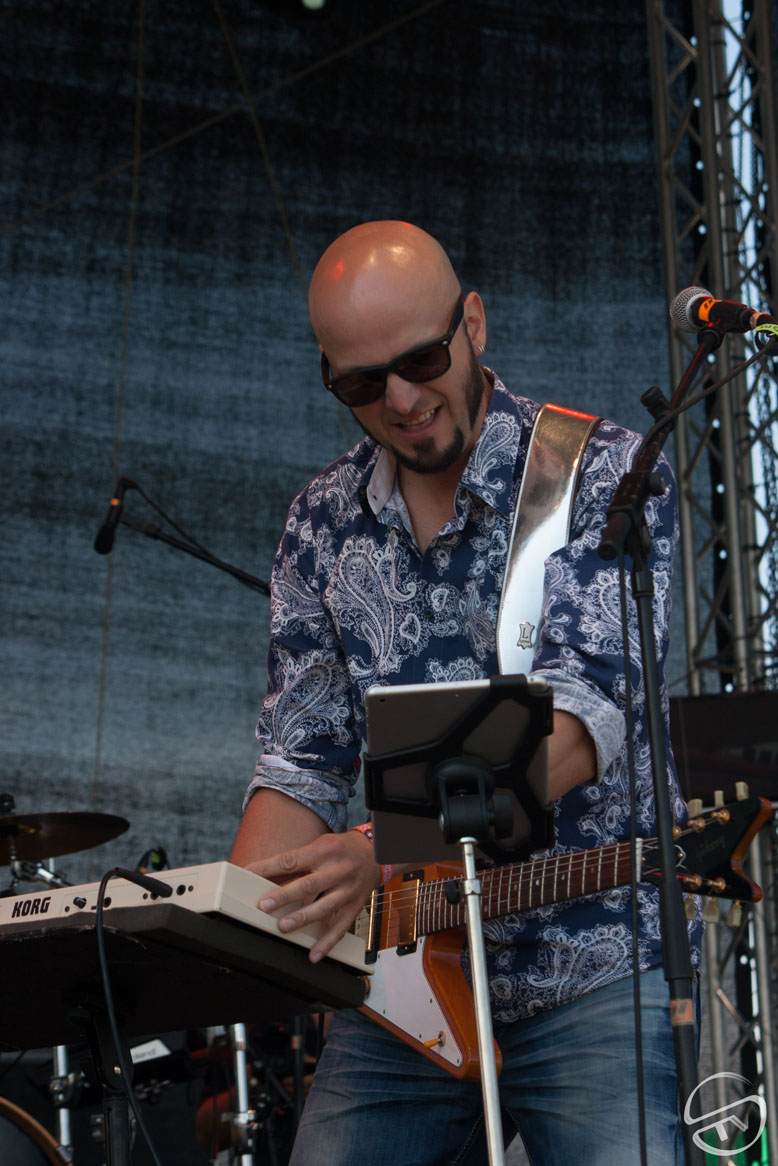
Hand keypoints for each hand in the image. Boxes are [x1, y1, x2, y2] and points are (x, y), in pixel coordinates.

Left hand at [247, 831, 380, 962]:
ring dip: (303, 918)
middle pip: (309, 885)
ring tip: (284, 926)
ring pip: (325, 907)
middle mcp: (338, 870)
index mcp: (324, 851)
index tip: (250, 873)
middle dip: (285, 896)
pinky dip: (327, 943)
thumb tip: (265, 876)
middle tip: (265, 905)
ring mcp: (348, 890)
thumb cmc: (341, 849)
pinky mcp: (355, 907)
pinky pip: (341, 928)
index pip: (292, 859)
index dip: (269, 867)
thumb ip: (296, 862)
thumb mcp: (319, 846)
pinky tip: (314, 955)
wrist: (375, 854)